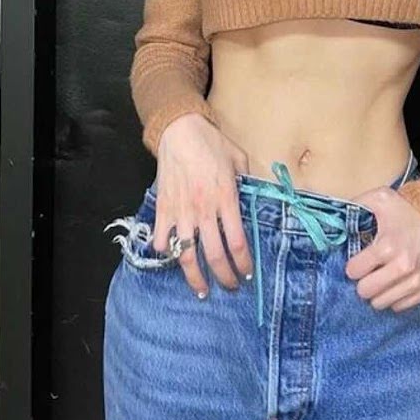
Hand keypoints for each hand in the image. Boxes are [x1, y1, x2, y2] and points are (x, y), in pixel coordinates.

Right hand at [153, 113, 253, 297]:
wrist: (180, 130)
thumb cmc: (212, 143)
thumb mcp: (239, 159)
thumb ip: (248, 181)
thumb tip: (256, 198)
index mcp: (225, 198)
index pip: (237, 242)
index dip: (243, 263)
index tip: (248, 272)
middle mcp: (203, 210)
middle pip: (214, 255)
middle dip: (225, 277)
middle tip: (231, 287)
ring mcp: (181, 212)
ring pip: (186, 255)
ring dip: (195, 277)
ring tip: (202, 289)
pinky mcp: (163, 209)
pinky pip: (162, 239)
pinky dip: (166, 252)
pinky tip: (173, 257)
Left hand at [343, 183, 419, 311]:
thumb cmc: (409, 208)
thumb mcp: (380, 198)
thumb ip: (356, 204)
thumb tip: (335, 215)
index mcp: (387, 246)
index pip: (354, 272)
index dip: (353, 265)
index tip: (357, 260)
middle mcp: (403, 267)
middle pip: (366, 292)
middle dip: (363, 281)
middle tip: (368, 271)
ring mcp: (416, 280)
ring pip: (381, 303)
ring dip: (378, 291)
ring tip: (382, 276)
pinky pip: (400, 306)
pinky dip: (395, 296)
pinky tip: (395, 281)